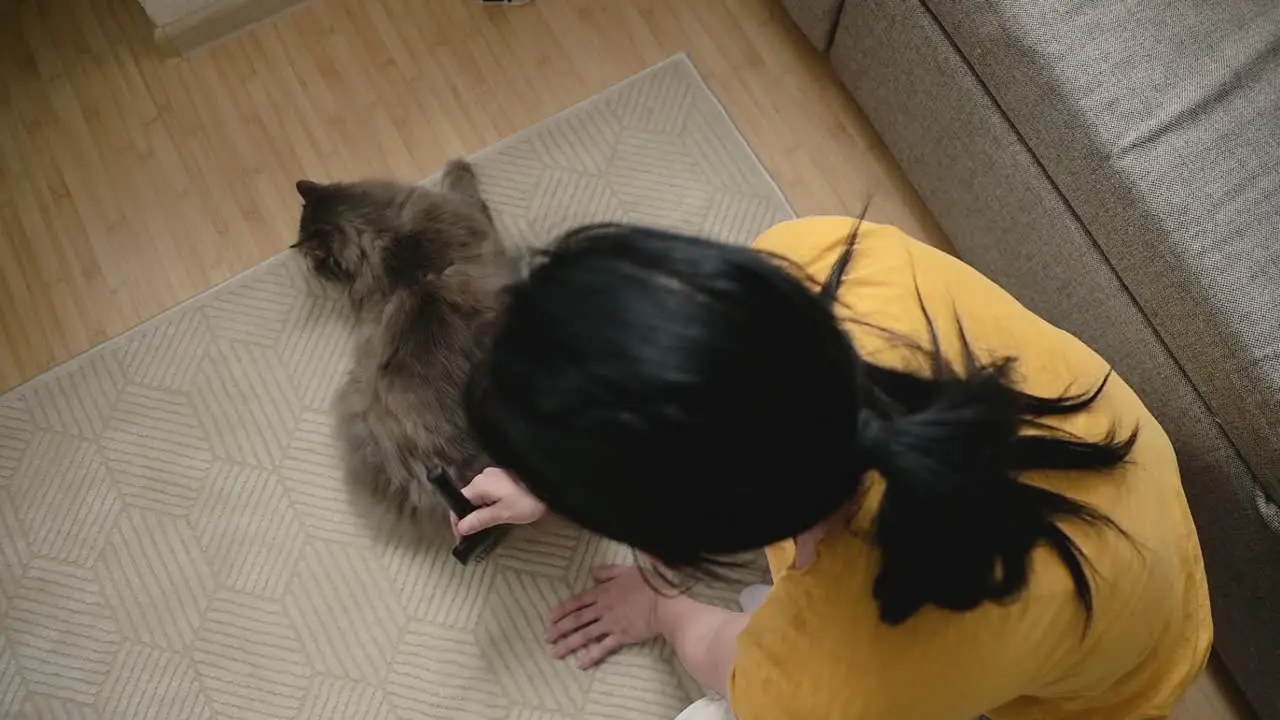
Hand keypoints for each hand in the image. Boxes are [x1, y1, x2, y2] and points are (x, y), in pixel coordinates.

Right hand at [451, 467, 546, 536]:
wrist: (551, 484)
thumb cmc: (527, 499)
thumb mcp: (503, 514)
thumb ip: (480, 520)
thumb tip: (461, 528)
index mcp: (479, 484)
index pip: (458, 503)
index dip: (458, 522)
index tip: (462, 539)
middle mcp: (483, 476)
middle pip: (468, 500)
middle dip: (469, 518)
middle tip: (474, 537)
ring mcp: (495, 475)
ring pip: (480, 497)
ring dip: (480, 512)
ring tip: (486, 529)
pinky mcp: (505, 477)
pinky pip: (490, 493)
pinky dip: (490, 505)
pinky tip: (498, 515)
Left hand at [546, 565, 663, 668]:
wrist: (665, 603)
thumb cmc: (650, 584)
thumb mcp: (627, 570)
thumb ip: (608, 571)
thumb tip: (593, 572)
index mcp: (603, 591)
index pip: (578, 601)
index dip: (562, 610)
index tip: (550, 617)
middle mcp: (603, 608)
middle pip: (576, 619)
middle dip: (560, 629)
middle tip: (547, 637)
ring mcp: (611, 624)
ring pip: (584, 634)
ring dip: (568, 643)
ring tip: (555, 652)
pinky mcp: (621, 637)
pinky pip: (602, 648)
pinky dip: (591, 656)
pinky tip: (580, 664)